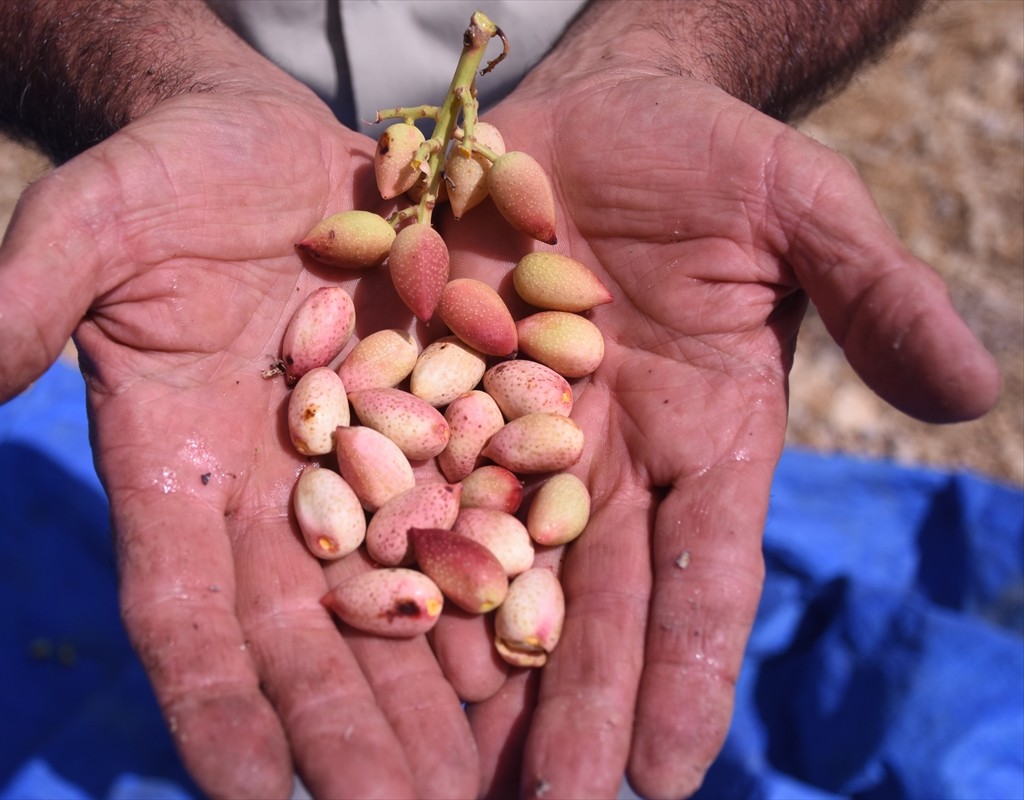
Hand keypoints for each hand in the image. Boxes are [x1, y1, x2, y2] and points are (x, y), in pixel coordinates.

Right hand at [0, 89, 482, 798]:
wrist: (259, 146)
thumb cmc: (155, 182)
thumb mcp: (84, 231)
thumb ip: (10, 310)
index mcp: (173, 473)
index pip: (185, 618)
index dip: (215, 712)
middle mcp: (272, 495)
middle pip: (311, 638)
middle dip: (356, 736)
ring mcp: (365, 462)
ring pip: (404, 598)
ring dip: (442, 696)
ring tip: (495, 779)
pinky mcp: (442, 412)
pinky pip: (481, 509)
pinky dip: (511, 582)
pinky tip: (551, 652)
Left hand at [433, 72, 999, 797]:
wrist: (592, 115)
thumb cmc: (706, 159)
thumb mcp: (798, 208)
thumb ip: (874, 292)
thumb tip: (971, 391)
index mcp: (708, 436)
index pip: (704, 576)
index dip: (688, 671)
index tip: (667, 774)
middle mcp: (606, 458)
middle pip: (592, 601)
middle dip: (574, 709)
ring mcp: (512, 428)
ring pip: (494, 566)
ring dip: (476, 670)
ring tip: (452, 772)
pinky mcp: (430, 384)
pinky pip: (409, 478)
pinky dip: (393, 554)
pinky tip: (366, 635)